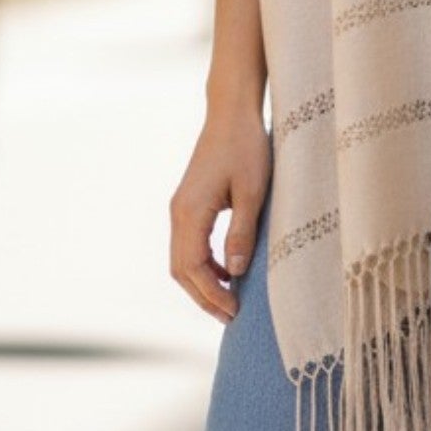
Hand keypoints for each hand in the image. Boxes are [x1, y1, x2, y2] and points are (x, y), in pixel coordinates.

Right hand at [170, 108, 271, 322]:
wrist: (232, 113)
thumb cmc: (247, 147)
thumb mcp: (252, 192)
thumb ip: (242, 232)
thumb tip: (236, 273)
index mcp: (190, 212)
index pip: (192, 268)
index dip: (211, 295)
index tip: (234, 312)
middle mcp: (178, 212)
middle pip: (181, 269)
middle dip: (204, 296)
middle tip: (231, 316)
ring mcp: (180, 208)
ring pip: (182, 259)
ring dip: (202, 282)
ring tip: (230, 301)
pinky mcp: (189, 203)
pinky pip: (189, 244)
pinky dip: (203, 264)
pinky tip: (227, 272)